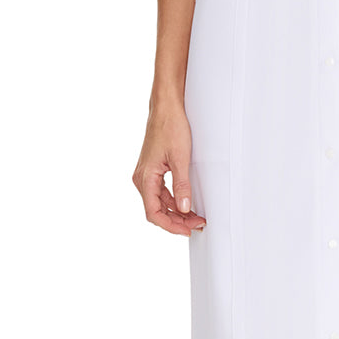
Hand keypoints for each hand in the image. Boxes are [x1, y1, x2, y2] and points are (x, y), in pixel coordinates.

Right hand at [132, 106, 207, 236]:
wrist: (166, 108)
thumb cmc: (170, 127)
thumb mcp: (180, 159)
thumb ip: (182, 186)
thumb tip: (185, 208)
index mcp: (145, 177)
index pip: (154, 213)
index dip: (170, 225)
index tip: (187, 230)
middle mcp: (142, 178)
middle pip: (156, 210)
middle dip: (176, 220)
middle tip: (197, 224)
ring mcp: (146, 174)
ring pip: (159, 202)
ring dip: (176, 211)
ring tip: (195, 216)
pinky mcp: (152, 170)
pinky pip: (161, 192)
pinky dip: (173, 200)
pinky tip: (187, 203)